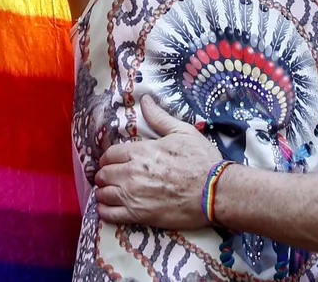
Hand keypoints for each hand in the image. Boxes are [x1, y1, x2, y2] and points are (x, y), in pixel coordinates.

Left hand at [92, 95, 225, 229]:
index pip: (110, 154)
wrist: (214, 192)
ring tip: (110, 192)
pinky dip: (104, 211)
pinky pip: (109, 215)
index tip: (112, 161)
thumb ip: (159, 117)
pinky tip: (108, 208)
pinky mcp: (137, 216)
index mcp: (140, 152)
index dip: (109, 158)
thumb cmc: (201, 160)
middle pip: (103, 174)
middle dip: (105, 174)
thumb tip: (145, 100)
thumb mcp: (182, 132)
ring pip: (103, 194)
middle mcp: (131, 173)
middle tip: (111, 177)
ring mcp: (132, 196)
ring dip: (104, 192)